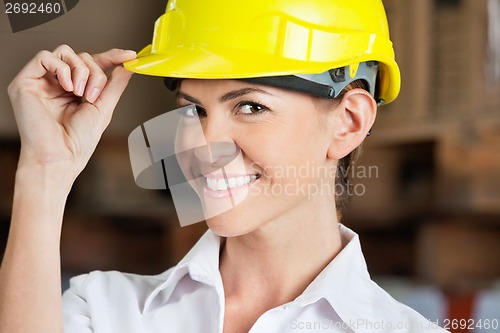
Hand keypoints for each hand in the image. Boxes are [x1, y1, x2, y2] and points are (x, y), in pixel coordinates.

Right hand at [7, 45, 135, 180]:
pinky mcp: (25, 82)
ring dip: (80, 70)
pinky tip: (67, 86)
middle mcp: (56, 84)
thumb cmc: (77, 142)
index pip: (92, 65)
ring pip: (64, 52)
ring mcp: (40, 82)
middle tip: (93, 95)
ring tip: (80, 93)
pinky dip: (61, 68)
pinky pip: (44, 56)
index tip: (129, 54)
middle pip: (81, 56)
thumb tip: (127, 66)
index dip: (110, 57)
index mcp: (74, 90)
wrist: (60, 157)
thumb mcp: (103, 109)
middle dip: (95, 72)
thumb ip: (114, 85)